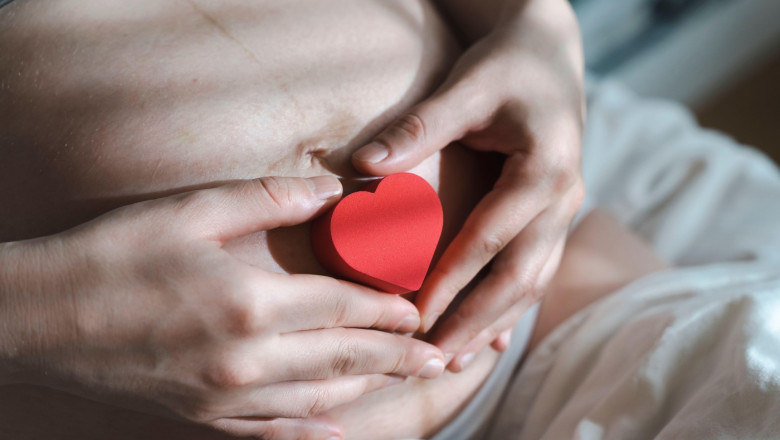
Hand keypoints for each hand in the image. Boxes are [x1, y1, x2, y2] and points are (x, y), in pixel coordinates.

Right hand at [0, 176, 445, 438]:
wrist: (39, 319)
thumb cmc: (114, 256)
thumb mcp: (191, 210)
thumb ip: (270, 197)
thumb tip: (332, 189)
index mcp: (252, 303)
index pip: (343, 308)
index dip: (387, 310)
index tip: (420, 310)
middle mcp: (248, 359)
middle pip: (344, 359)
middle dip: (398, 356)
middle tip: (440, 357)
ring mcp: (226, 397)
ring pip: (320, 401)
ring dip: (369, 391)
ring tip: (405, 384)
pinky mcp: (203, 417)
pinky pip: (273, 432)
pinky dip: (313, 431)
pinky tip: (338, 431)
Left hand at [352, 0, 584, 369]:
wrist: (551, 53)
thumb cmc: (508, 66)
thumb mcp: (468, 86)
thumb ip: (422, 125)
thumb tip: (365, 166)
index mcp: (544, 170)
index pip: (490, 240)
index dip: (452, 283)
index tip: (415, 319)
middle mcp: (564, 199)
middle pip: (519, 277)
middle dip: (475, 322)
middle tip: (433, 359)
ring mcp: (564, 212)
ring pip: (532, 283)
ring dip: (493, 324)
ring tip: (455, 360)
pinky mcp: (554, 217)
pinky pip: (536, 272)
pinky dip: (511, 308)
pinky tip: (490, 340)